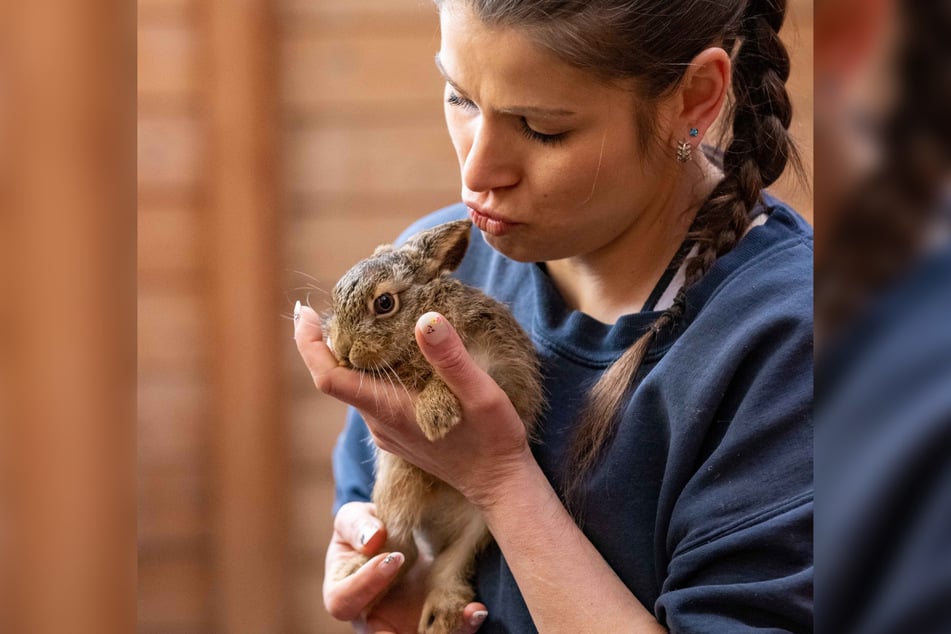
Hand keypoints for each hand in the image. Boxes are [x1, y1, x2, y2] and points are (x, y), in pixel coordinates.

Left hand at [293, 303, 533, 507]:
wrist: (500, 483)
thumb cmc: (492, 440)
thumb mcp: (480, 394)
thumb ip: (450, 358)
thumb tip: (425, 320)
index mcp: (388, 409)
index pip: (328, 377)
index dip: (309, 344)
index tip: (306, 313)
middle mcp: (379, 421)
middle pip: (339, 375)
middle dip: (335, 337)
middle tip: (350, 300)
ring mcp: (386, 429)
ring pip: (357, 384)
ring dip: (358, 352)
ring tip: (374, 317)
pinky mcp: (398, 431)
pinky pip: (373, 395)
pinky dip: (375, 369)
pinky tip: (398, 351)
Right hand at [325, 502, 487, 633]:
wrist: (395, 534)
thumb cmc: (365, 527)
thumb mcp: (355, 517)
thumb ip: (357, 525)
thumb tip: (373, 539)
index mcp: (341, 591)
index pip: (344, 600)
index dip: (366, 583)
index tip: (394, 557)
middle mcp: (368, 617)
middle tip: (425, 620)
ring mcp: (397, 624)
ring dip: (444, 631)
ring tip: (469, 614)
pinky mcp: (425, 621)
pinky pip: (443, 629)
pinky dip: (462, 624)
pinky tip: (476, 610)